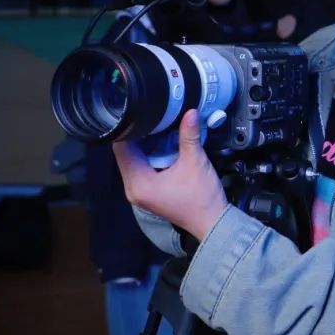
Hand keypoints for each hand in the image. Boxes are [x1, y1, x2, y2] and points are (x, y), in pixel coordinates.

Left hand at [113, 109, 228, 241]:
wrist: (212, 222)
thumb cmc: (202, 197)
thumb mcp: (195, 162)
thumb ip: (189, 135)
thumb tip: (189, 112)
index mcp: (138, 183)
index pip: (122, 149)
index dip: (130, 130)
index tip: (141, 114)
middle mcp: (132, 189)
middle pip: (125, 154)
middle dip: (138, 136)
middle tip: (153, 117)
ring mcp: (139, 192)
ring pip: (133, 160)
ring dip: (144, 145)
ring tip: (158, 127)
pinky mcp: (147, 192)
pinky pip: (141, 168)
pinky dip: (149, 155)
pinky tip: (162, 144)